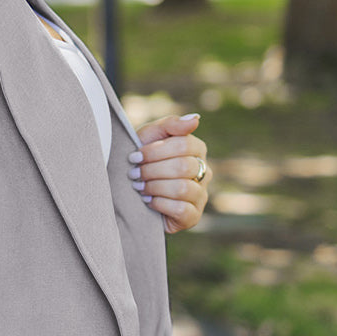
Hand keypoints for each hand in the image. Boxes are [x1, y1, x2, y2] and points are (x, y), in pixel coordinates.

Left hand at [130, 112, 210, 234]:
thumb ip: (170, 125)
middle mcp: (204, 172)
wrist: (132, 193)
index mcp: (197, 150)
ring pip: (182, 188)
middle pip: (183, 167)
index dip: (156, 151)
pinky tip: (148, 201)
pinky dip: (160, 204)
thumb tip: (196, 119)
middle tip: (134, 174)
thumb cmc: (143, 160)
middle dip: (152, 170)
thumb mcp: (150, 137)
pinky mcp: (193, 216)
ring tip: (139, 187)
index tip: (135, 156)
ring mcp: (201, 195)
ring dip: (155, 187)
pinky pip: (181, 209)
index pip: (184, 145)